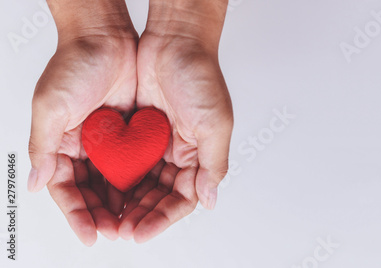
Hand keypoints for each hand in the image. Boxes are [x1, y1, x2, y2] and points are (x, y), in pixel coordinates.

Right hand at [28, 2, 138, 244]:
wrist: (108, 36)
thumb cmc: (74, 63)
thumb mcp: (51, 105)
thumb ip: (44, 147)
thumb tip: (37, 183)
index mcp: (62, 145)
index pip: (68, 190)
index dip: (78, 215)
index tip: (90, 235)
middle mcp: (86, 148)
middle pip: (94, 193)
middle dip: (104, 215)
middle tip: (119, 232)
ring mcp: (110, 143)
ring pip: (116, 184)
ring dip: (124, 205)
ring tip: (135, 223)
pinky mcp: (133, 134)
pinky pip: (137, 165)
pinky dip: (141, 182)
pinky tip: (149, 196)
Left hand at [119, 30, 232, 241]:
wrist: (173, 40)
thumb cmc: (201, 76)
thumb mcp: (215, 123)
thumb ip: (213, 164)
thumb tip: (209, 200)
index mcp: (200, 155)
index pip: (183, 198)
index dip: (164, 218)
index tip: (142, 232)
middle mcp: (178, 153)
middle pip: (160, 196)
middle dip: (142, 215)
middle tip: (122, 232)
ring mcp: (156, 143)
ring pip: (141, 183)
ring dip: (127, 202)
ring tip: (110, 219)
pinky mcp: (137, 132)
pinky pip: (125, 161)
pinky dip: (116, 178)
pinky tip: (103, 192)